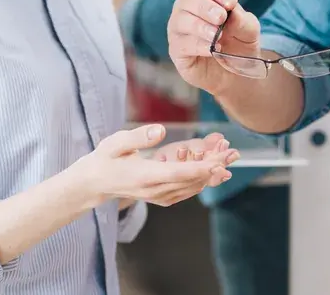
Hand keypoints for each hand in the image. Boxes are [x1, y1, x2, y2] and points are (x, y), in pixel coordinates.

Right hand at [74, 124, 239, 207]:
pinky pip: (188, 189)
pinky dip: (203, 178)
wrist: (95, 183)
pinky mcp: (163, 197)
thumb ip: (138, 137)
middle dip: (214, 166)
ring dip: (212, 172)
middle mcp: (156, 190)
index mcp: (146, 176)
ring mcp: (160, 197)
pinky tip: (215, 167)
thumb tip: (160, 130)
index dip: (201, 168)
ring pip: (193, 186)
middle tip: (234, 153)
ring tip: (230, 156)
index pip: (179, 173)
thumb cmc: (106, 159)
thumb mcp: (116, 143)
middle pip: (192, 180)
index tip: (219, 162)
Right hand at [168, 0, 261, 94]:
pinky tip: (211, 50)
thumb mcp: (250, 32)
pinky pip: (181, 43)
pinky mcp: (177, 50)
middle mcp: (188, 10)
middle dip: (205, 7)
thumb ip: (243, 21)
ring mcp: (179, 30)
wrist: (236, 75)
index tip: (231, 3)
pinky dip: (198, 45)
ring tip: (217, 36)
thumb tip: (232, 13)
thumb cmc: (239, 46)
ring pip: (181, 20)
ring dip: (201, 26)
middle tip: (221, 18)